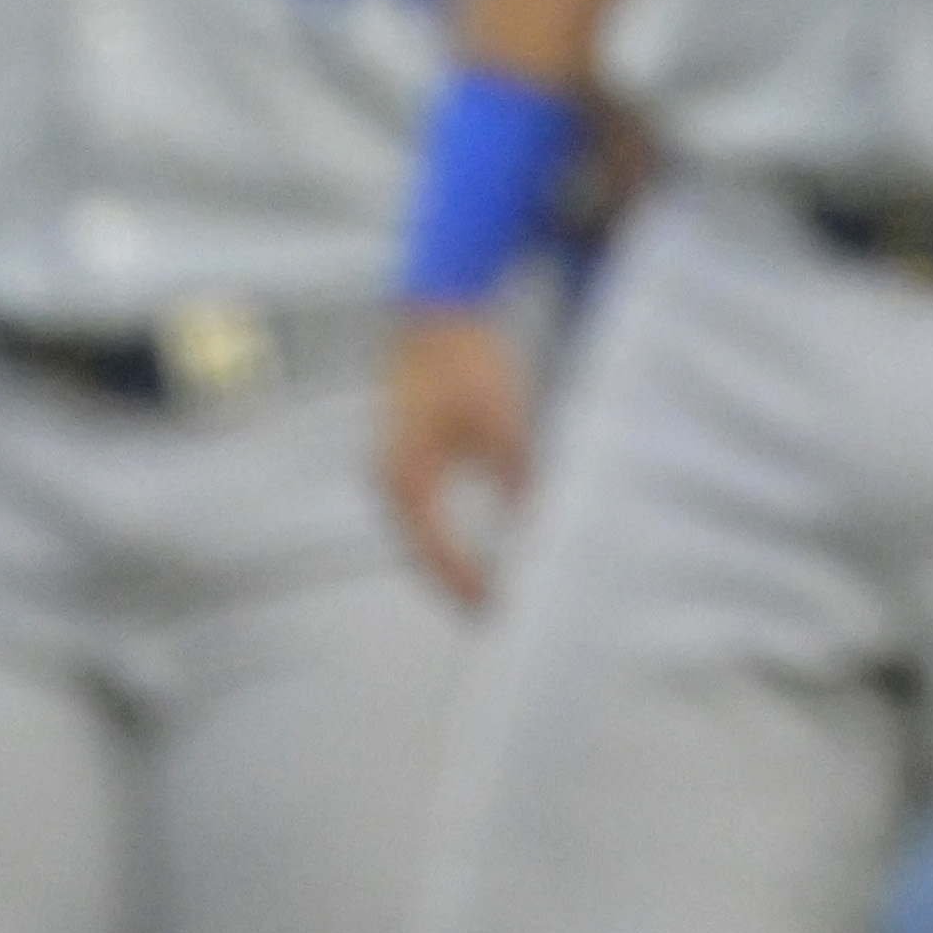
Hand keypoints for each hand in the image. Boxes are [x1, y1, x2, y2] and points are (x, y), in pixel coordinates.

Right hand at [382, 306, 537, 604]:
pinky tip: (481, 556)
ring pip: (424, 540)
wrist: (437, 312)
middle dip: (460, 588)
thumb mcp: (502, 420)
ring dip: (454, 568)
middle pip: (424, 556)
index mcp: (405, 479)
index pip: (435, 556)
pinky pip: (428, 519)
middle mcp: (390, 483)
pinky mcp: (407, 461)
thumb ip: (519, 477)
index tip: (501, 615)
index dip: (469, 588)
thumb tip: (543, 526)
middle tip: (498, 621)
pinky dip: (451, 543)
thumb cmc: (466, 361)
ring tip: (492, 600)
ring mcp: (394, 473)